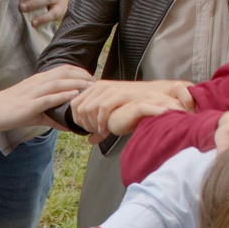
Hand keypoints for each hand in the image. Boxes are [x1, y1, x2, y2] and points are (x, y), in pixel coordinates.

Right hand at [0, 66, 94, 131]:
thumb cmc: (12, 109)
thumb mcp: (35, 111)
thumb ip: (52, 116)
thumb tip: (69, 125)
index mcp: (39, 81)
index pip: (63, 70)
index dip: (79, 71)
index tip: (92, 78)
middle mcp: (37, 83)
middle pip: (64, 73)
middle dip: (82, 76)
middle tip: (97, 82)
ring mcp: (33, 93)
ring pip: (58, 83)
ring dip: (76, 83)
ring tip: (91, 86)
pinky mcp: (28, 104)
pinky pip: (47, 98)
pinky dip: (62, 96)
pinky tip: (73, 95)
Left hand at [70, 79, 193, 136]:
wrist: (154, 96)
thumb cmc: (133, 107)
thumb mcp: (112, 114)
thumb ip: (99, 126)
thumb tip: (89, 140)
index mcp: (95, 88)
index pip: (74, 104)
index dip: (77, 120)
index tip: (88, 130)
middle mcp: (100, 86)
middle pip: (79, 108)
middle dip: (84, 124)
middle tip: (95, 132)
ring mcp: (109, 88)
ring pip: (88, 109)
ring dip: (92, 124)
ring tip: (102, 131)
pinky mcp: (119, 93)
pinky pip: (101, 109)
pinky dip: (101, 122)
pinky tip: (106, 130)